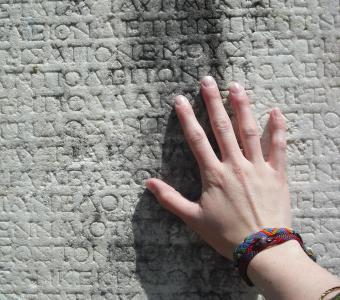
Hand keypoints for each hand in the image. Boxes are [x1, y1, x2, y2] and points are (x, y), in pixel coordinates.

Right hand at [145, 76, 291, 259]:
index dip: (187, 118)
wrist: (262, 248)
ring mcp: (257, 167)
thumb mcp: (193, 219)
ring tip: (236, 87)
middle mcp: (235, 165)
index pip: (197, 140)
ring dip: (242, 107)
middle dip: (213, 102)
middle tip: (208, 81)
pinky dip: (278, 128)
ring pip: (249, 131)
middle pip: (222, 128)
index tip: (180, 100)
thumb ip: (170, 199)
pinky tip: (276, 110)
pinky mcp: (277, 174)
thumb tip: (148, 183)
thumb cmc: (226, 234)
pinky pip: (279, 147)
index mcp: (214, 174)